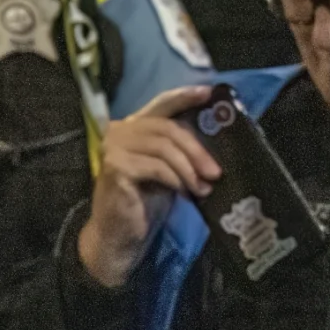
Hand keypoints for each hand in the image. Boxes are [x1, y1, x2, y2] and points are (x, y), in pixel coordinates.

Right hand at [77, 85, 220, 288]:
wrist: (120, 235)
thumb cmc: (144, 203)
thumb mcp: (167, 171)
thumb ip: (179, 152)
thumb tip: (215, 144)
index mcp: (132, 127)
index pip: (160, 104)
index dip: (184, 96)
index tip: (209, 93)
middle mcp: (118, 131)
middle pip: (167, 128)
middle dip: (197, 149)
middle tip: (216, 172)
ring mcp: (113, 147)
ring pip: (164, 147)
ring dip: (189, 168)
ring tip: (203, 188)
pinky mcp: (115, 166)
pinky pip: (156, 166)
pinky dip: (176, 179)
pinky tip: (185, 192)